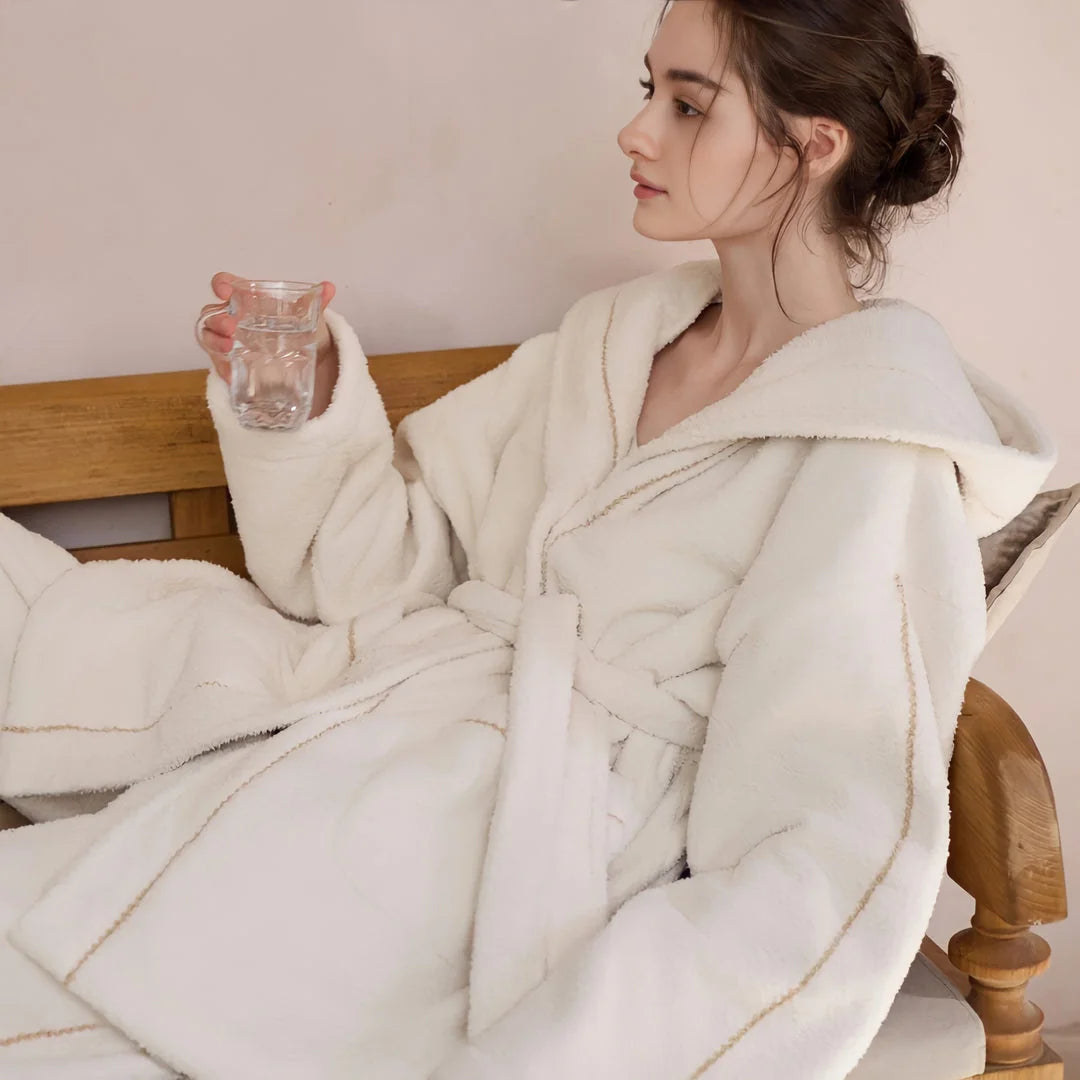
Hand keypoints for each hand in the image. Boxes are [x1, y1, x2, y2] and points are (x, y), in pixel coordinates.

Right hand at [196, 273, 336, 383]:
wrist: (300, 358)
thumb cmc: (294, 328)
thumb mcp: (306, 316)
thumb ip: (315, 302)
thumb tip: (329, 287)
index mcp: (246, 299)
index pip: (225, 284)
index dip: (221, 284)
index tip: (225, 290)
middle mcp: (232, 318)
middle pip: (212, 313)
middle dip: (217, 319)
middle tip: (231, 326)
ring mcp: (228, 341)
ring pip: (209, 337)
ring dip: (215, 341)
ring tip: (230, 348)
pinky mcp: (230, 363)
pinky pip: (219, 365)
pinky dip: (224, 369)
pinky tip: (232, 375)